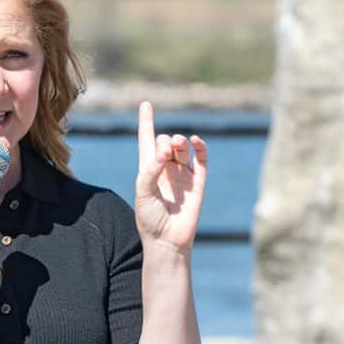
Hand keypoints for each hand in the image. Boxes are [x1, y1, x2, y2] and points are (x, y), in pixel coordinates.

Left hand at [134, 101, 207, 252]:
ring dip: (179, 142)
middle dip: (164, 142)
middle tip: (163, 156)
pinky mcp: (198, 182)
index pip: (146, 140)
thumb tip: (166, 152)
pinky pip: (201, 159)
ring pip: (182, 147)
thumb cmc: (150, 219)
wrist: (167, 240)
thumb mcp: (142, 192)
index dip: (146, 122)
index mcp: (148, 170)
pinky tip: (195, 141)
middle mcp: (165, 169)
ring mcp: (183, 174)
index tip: (146, 103)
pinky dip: (200, 147)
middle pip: (165, 141)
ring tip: (178, 145)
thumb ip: (150, 170)